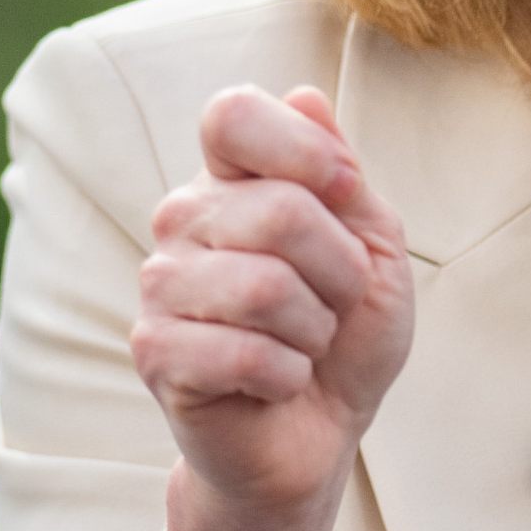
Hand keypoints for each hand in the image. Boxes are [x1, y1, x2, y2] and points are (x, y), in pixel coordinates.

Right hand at [138, 85, 413, 530]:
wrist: (315, 436)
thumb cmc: (344, 337)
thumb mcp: (375, 250)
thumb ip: (344, 178)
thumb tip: (306, 94)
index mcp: (231, 181)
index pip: (233, 115)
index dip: (305, 152)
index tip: (346, 194)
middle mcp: (183, 219)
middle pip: (280, 209)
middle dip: (341, 271)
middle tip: (334, 307)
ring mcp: (161, 284)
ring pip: (265, 285)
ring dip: (316, 329)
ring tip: (304, 345)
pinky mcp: (156, 351)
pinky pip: (247, 352)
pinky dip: (290, 376)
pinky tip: (276, 383)